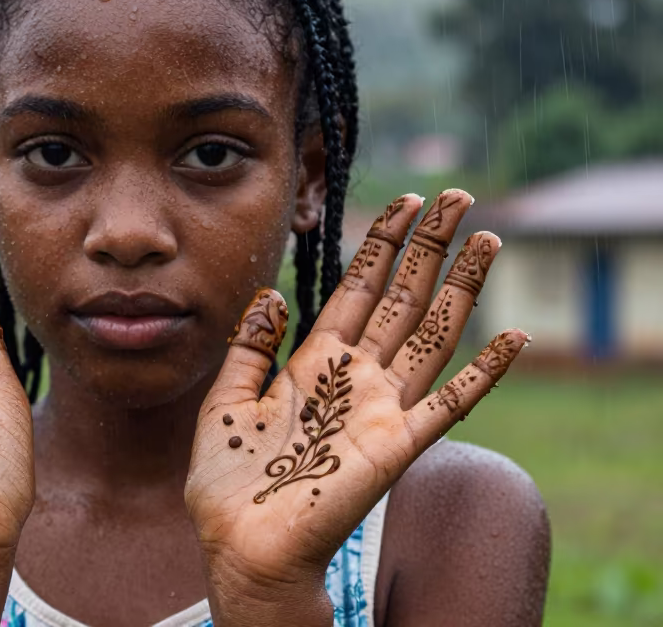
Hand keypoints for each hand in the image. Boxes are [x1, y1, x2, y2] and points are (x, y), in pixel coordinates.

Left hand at [184, 190, 528, 623]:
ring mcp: (380, 409)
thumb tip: (270, 290)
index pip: (356, 290)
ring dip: (461, 287)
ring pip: (431, 334)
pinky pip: (449, 404)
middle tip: (457, 197)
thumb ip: (250, 345)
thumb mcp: (226, 399)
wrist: (240, 545)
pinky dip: (484, 373)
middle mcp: (354, 379)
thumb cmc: (228, 482)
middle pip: (401, 299)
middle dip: (429, 247)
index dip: (381, 246)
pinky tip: (515, 337)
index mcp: (313, 364)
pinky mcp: (395, 446)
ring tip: (488, 238)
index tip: (404, 203)